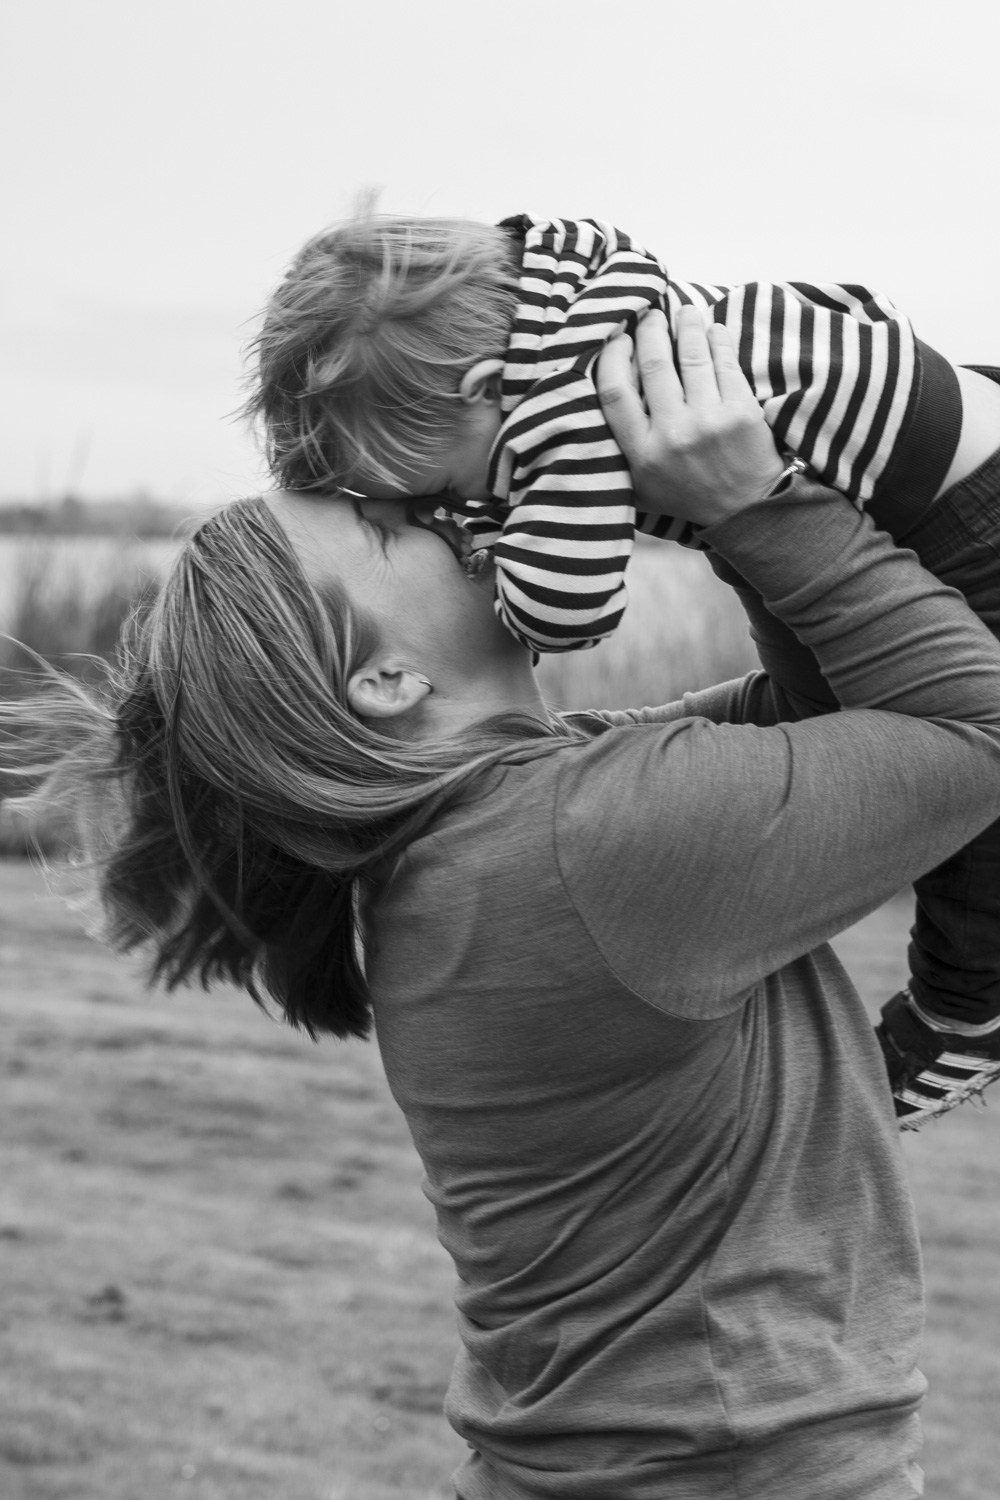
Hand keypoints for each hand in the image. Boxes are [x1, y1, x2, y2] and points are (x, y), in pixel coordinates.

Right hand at [596, 306, 784, 527]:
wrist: (745, 511)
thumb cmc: (688, 494)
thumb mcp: (641, 485)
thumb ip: (620, 448)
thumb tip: (604, 395)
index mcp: (640, 453)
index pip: (615, 391)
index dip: (614, 356)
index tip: (618, 338)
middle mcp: (671, 435)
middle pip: (654, 365)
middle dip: (651, 330)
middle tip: (651, 314)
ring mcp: (708, 421)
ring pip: (691, 356)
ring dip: (686, 325)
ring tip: (684, 311)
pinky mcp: (740, 411)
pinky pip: (725, 363)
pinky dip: (717, 340)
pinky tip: (713, 330)